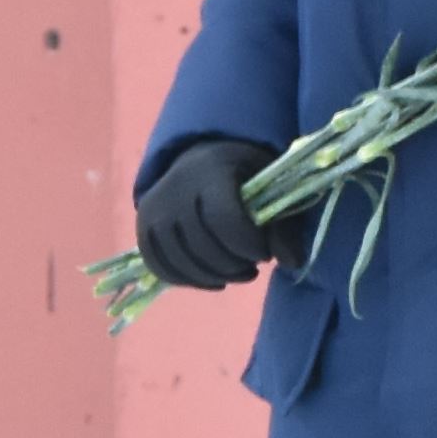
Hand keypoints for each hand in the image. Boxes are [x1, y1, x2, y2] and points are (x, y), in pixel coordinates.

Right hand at [131, 137, 282, 293]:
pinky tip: (213, 279)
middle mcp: (176, 189)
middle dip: (234, 265)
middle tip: (254, 266)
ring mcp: (154, 209)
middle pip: (203, 246)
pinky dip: (188, 280)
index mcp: (212, 170)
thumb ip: (284, 223)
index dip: (248, 245)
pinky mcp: (143, 227)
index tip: (265, 252)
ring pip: (181, 260)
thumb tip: (292, 262)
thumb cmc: (244, 173)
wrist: (201, 157)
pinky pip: (160, 266)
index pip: (224, 219)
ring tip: (238, 273)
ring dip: (214, 277)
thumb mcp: (271, 187)